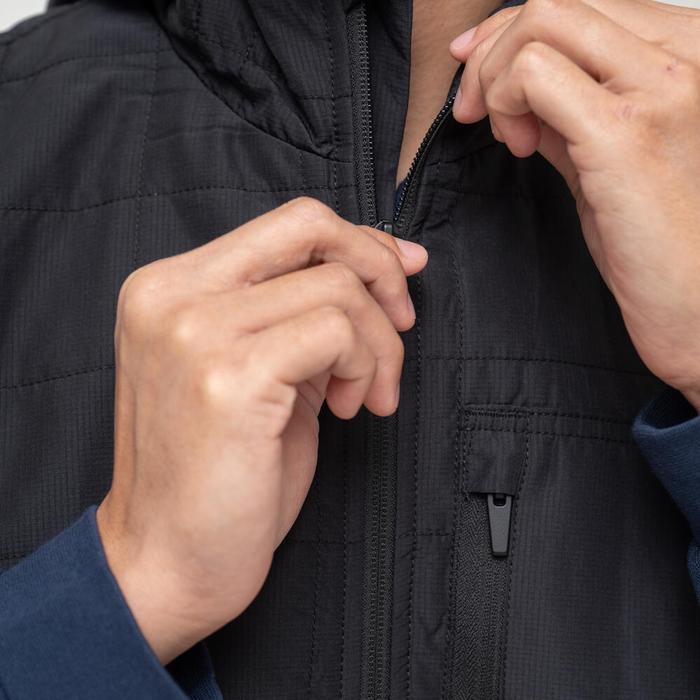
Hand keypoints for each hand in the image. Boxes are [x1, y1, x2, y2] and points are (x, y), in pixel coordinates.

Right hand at [97, 198, 427, 662]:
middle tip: (402, 325)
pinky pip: (336, 332)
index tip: (402, 273)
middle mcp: (172, 295)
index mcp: (170, 287)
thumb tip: (386, 262)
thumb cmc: (220, 471)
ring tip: (365, 395)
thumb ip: (302, 314)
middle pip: (311, 228)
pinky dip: (365, 365)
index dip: (358, 242)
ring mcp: (194, 331)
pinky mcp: (228, 376)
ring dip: (377, 342)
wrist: (168, 560)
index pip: (288, 225)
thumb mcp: (257, 369)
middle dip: (380, 270)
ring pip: (337, 287)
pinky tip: (351, 411)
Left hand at [450, 0, 699, 410]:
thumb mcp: (609, 156)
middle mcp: (681, 56)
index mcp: (682, 55)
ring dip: (496, 76)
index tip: (475, 75)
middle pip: (556, 4)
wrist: (694, 300)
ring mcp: (657, 88)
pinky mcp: (624, 131)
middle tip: (473, 109)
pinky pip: (534, 74)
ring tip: (507, 136)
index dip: (511, 31)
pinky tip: (520, 148)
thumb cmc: (655, 237)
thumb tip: (517, 92)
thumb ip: (571, 113)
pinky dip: (506, 102)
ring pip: (541, 24)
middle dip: (491, 50)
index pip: (580, 5)